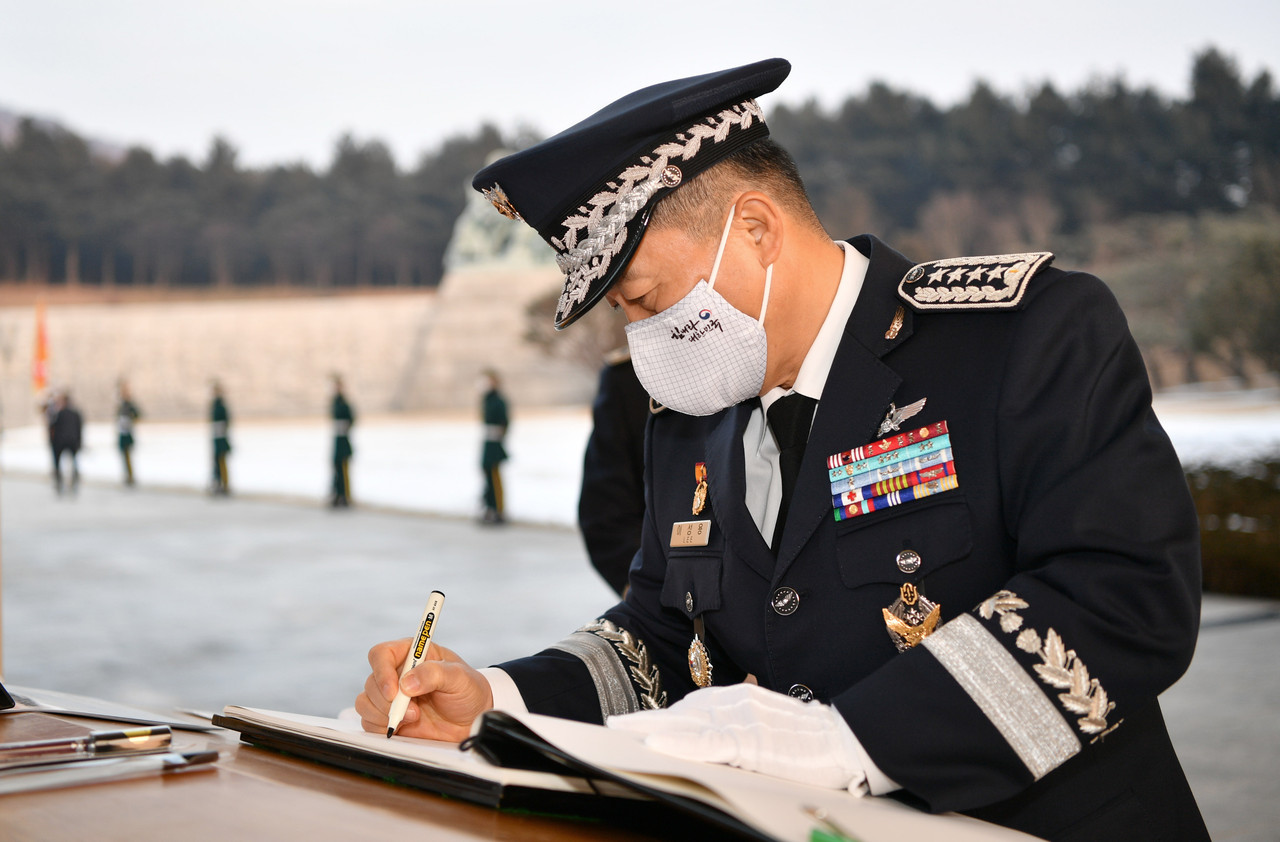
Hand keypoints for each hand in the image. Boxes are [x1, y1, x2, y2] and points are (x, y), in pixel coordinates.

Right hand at [354, 639, 492, 740]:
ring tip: (414, 718)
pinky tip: (404, 727)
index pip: (381, 654)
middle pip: (371, 682)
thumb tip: (406, 683)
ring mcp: (390, 697)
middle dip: (389, 702)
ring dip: (384, 715)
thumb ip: (434, 674)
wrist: (472, 721)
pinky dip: (381, 727)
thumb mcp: (459, 677)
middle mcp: (396, 673)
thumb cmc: (468, 691)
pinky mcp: (388, 717)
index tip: (395, 692)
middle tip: (415, 712)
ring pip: (365, 703)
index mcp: (411, 654)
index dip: (382, 672)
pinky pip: (368, 722)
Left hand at [606, 684, 862, 789]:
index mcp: (740, 700)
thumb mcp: (773, 729)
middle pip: (681, 712)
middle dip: (644, 720)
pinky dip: (679, 741)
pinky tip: (656, 743)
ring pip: (686, 723)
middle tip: (611, 726)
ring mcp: (743, 721)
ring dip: (650, 727)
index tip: (633, 722)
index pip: (691, 707)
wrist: (850, 740)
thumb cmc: (816, 740)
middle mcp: (737, 704)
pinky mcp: (752, 740)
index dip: (661, 714)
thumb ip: (745, 730)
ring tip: (619, 732)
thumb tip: (725, 742)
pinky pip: (708, 741)